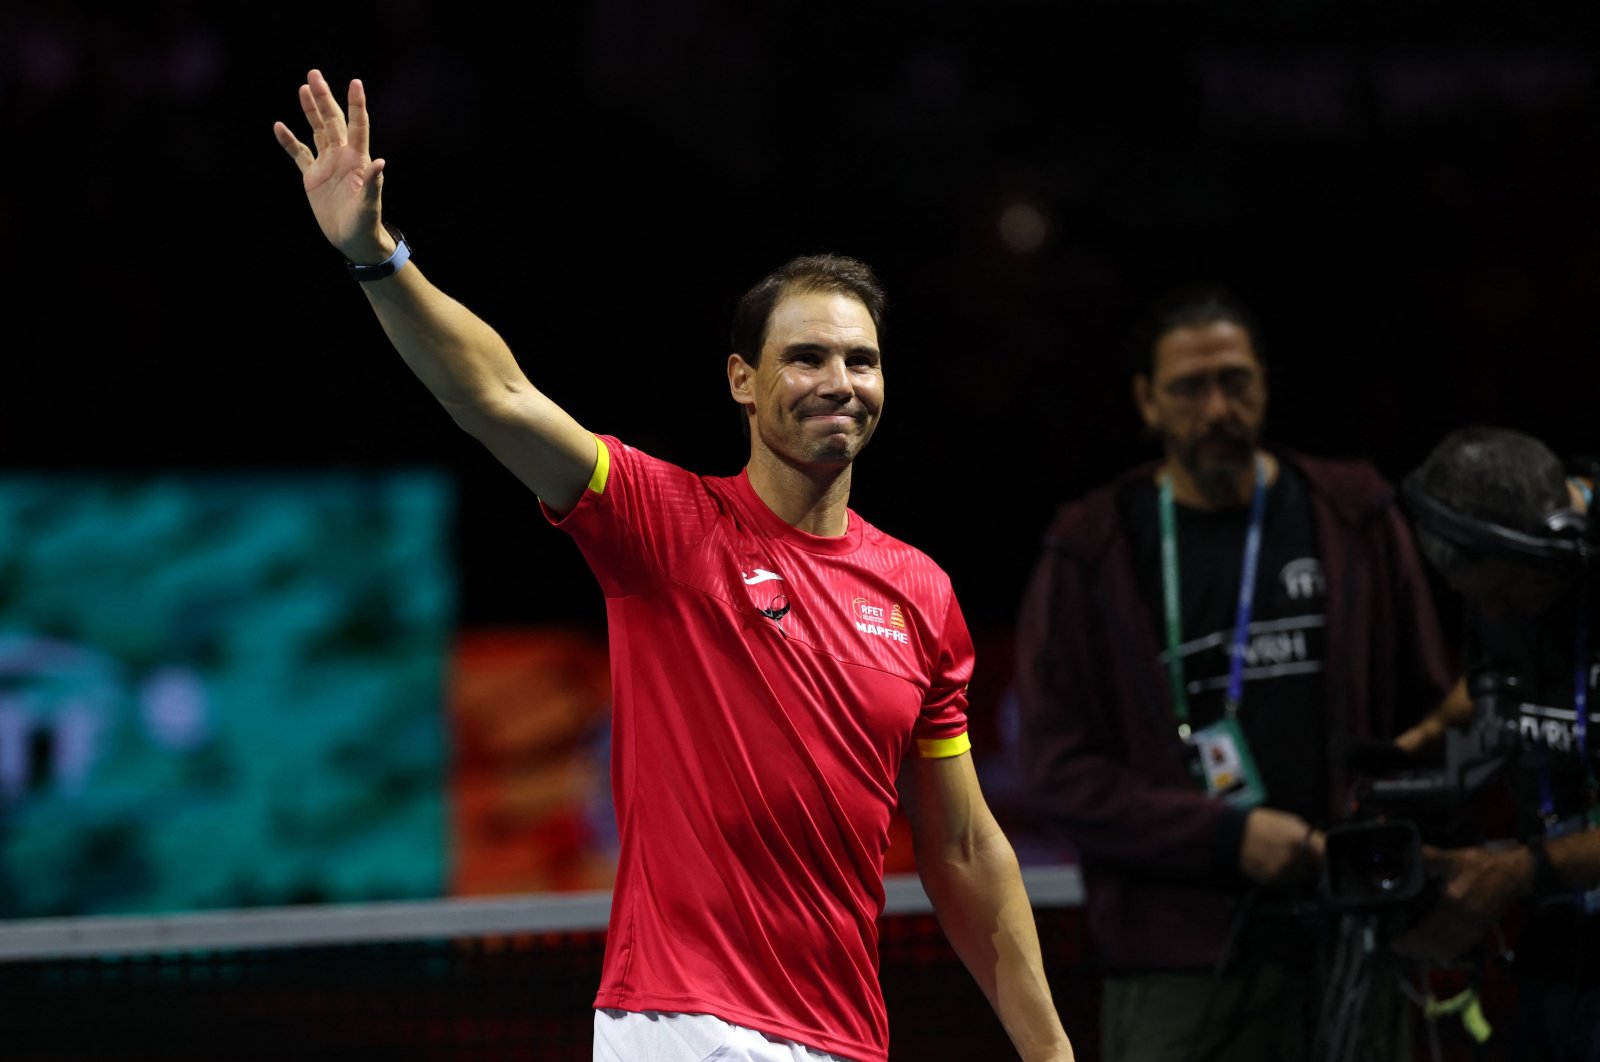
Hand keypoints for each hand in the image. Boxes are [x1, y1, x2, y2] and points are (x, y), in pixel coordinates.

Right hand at [272, 69, 393, 262]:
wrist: (353, 240)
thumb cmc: (365, 223)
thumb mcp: (369, 205)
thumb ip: (373, 184)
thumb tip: (380, 163)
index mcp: (358, 159)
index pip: (357, 126)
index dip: (356, 104)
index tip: (355, 82)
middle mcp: (342, 156)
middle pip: (333, 121)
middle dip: (324, 98)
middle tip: (314, 74)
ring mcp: (326, 164)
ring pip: (317, 130)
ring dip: (311, 111)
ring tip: (304, 88)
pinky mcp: (312, 176)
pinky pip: (298, 153)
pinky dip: (289, 141)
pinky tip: (279, 126)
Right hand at [1239, 807, 1321, 884]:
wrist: (1233, 834)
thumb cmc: (1263, 823)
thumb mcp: (1289, 822)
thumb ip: (1309, 835)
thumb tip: (1324, 845)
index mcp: (1300, 840)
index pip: (1326, 854)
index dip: (1327, 855)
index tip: (1325, 854)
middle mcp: (1294, 858)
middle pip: (1316, 868)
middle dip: (1313, 863)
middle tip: (1305, 856)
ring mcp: (1282, 871)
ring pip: (1301, 876)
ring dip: (1299, 870)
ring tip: (1286, 858)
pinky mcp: (1272, 880)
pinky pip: (1287, 880)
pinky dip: (1285, 874)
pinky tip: (1275, 863)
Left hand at [1390, 844, 1529, 963]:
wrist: (1517, 874)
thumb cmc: (1485, 866)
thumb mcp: (1456, 857)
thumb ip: (1432, 857)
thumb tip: (1413, 853)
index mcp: (1454, 903)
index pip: (1428, 929)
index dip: (1411, 939)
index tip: (1395, 942)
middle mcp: (1463, 921)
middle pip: (1436, 944)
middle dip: (1416, 950)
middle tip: (1398, 950)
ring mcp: (1474, 928)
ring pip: (1449, 949)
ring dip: (1429, 954)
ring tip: (1412, 953)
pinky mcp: (1481, 930)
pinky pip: (1462, 947)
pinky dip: (1447, 953)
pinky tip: (1437, 954)